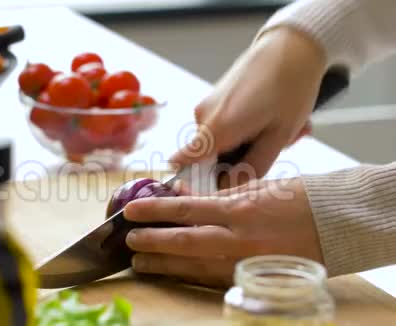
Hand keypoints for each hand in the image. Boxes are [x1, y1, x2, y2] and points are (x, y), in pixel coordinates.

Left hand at [124, 177, 323, 286]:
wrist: (337, 224)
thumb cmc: (298, 198)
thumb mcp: (256, 187)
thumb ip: (215, 194)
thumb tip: (181, 194)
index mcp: (239, 209)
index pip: (186, 210)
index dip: (155, 211)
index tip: (131, 211)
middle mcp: (239, 238)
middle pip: (185, 243)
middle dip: (153, 243)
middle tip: (129, 242)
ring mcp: (245, 262)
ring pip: (194, 267)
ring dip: (164, 265)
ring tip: (141, 262)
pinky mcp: (252, 277)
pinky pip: (213, 278)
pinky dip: (189, 276)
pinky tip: (173, 273)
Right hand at [170, 28, 325, 184]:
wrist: (291, 47)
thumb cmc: (290, 89)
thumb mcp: (278, 137)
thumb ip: (252, 168)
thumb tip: (229, 191)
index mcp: (217, 128)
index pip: (183, 165)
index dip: (195, 185)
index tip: (218, 193)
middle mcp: (203, 117)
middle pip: (208, 159)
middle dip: (238, 162)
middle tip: (273, 150)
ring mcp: (206, 107)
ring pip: (218, 144)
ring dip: (245, 145)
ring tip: (277, 132)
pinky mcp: (213, 101)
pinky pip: (222, 128)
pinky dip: (244, 131)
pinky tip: (269, 120)